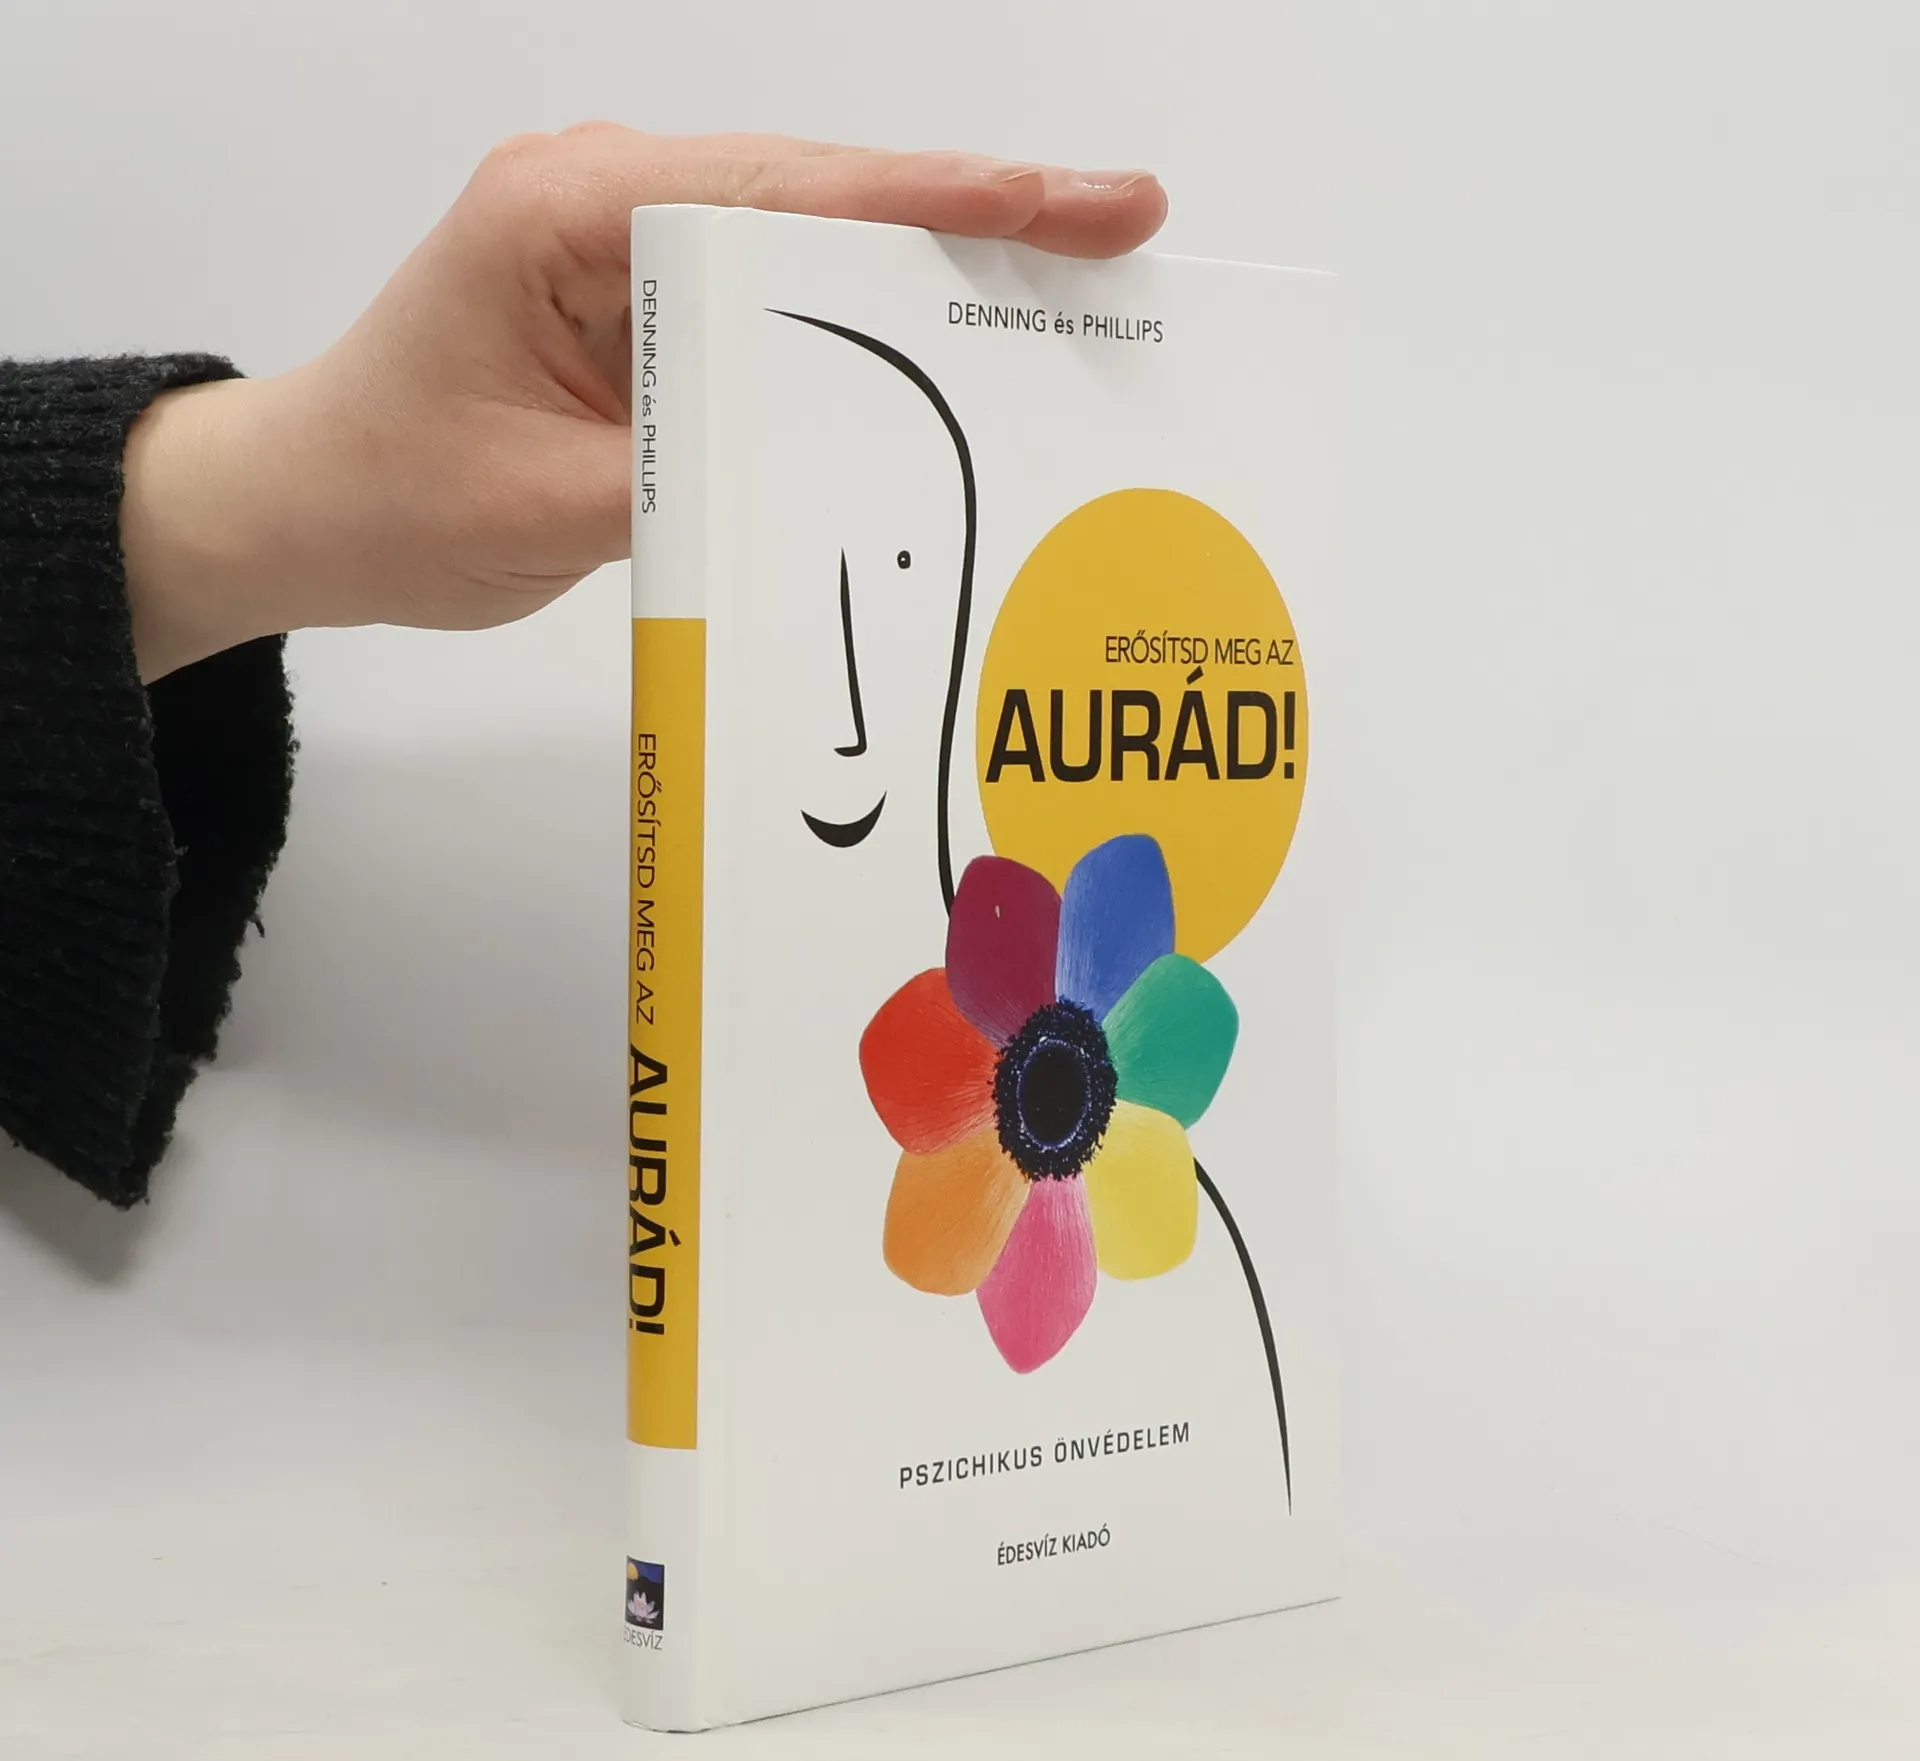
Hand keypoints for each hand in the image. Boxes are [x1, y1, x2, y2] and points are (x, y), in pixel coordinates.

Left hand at [121, 126, 1168, 680]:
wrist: (307, 506)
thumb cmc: (394, 498)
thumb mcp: (546, 510)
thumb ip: (695, 477)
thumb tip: (846, 471)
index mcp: (570, 214)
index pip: (792, 195)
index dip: (947, 201)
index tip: (1079, 205)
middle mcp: (609, 198)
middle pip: (826, 192)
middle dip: (977, 212)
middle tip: (1121, 231)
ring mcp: (629, 242)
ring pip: (814, 237)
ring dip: (933, 263)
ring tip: (1070, 284)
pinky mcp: (644, 299)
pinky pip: (778, 294)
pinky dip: (868, 316)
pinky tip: (952, 341)